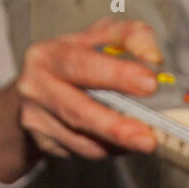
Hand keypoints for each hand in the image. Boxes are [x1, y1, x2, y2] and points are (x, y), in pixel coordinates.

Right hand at [0, 17, 162, 179]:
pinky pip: (83, 151)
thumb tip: (153, 56)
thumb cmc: (75, 61)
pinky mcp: (44, 143)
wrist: (35, 89)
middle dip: (115, 126)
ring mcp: (36, 119)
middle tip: (147, 138)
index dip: (117, 74)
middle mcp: (36, 87)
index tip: (149, 83)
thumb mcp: (99, 37)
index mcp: (48, 55)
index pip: (82, 64)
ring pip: (82, 140)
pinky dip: (108, 149)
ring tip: (144, 141)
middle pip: (78, 111)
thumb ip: (129, 36)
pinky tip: (122, 142)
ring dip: (117, 144)